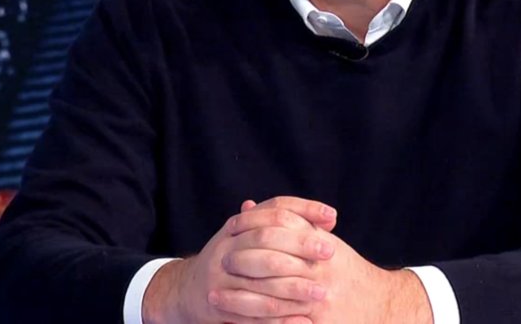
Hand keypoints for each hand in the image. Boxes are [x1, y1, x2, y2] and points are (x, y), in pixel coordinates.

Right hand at [142, 196, 337, 323]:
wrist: (187, 291)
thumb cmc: (231, 261)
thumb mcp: (250, 237)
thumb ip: (286, 227)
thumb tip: (329, 216)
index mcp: (238, 226)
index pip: (274, 208)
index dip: (304, 209)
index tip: (332, 216)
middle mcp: (227, 245)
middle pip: (267, 238)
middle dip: (301, 244)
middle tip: (331, 251)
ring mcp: (220, 275)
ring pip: (261, 279)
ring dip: (294, 287)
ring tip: (321, 292)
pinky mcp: (218, 303)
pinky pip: (253, 312)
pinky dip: (279, 318)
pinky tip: (304, 321)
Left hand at [212, 197, 432, 323]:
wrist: (381, 306)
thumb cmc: (346, 273)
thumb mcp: (324, 244)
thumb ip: (290, 224)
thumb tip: (246, 208)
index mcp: (322, 246)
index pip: (282, 230)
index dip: (253, 231)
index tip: (230, 233)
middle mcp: (321, 270)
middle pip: (273, 261)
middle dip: (243, 263)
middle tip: (220, 264)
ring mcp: (320, 299)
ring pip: (272, 296)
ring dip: (241, 298)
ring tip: (216, 298)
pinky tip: (236, 323)